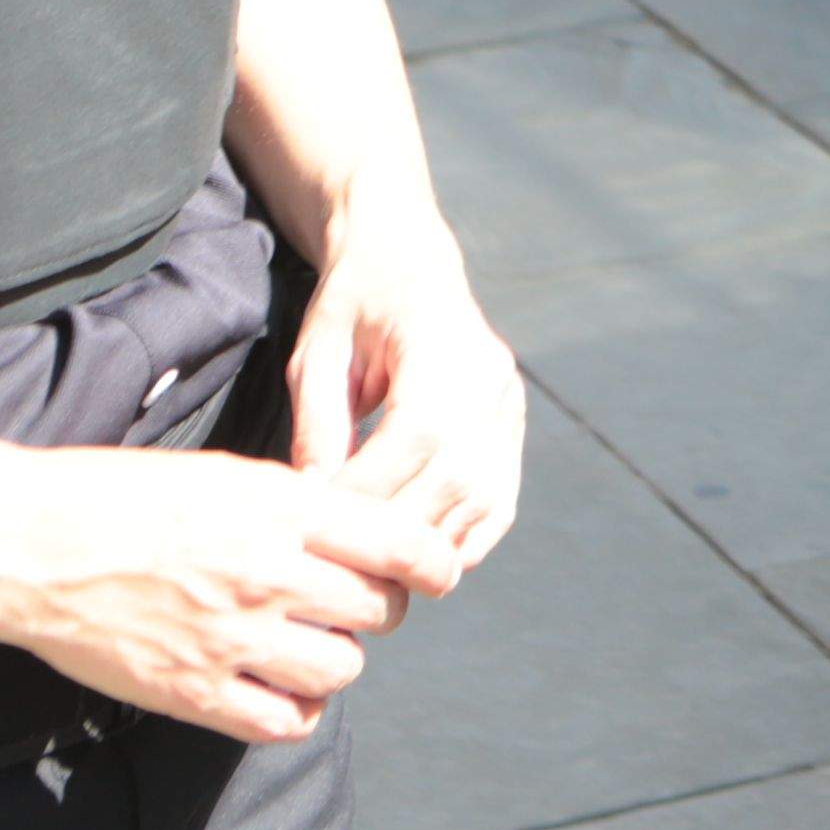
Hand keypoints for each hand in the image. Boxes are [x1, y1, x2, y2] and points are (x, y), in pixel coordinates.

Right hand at [0, 440, 468, 743]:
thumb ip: (293, 506)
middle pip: (377, 611)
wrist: (30, 544)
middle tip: (351, 606)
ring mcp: (231, 638)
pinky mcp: (194, 692)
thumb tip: (355, 532)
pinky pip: (284, 721)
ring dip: (337, 660)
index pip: (397, 544)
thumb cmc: (119, 496)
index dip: (432, 564)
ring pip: (342, 669)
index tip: (435, 574)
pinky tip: (278, 689)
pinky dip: (295, 710)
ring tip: (310, 646)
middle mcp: (266, 573)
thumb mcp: (222, 475)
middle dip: (376, 610)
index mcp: (278, 509)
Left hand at [284, 226, 527, 573]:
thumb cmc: (354, 304)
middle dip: (393, 529)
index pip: (413, 440)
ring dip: (427, 545)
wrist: (406, 262)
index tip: (316, 522)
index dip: (366, 492)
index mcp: (442, 344)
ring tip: (375, 567)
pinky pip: (498, 504)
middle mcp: (491, 379)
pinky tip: (419, 555)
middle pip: (453, 480)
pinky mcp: (514, 428)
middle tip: (340, 558)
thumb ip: (318, 425)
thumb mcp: (318, 353)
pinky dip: (461, 539)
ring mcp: (510, 406)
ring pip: (480, 502)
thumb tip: (315, 504)